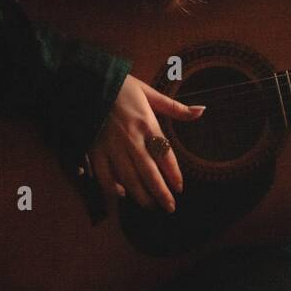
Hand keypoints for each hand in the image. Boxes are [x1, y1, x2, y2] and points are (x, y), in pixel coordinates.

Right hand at [86, 74, 203, 212]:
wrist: (88, 82)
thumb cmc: (122, 87)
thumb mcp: (150, 93)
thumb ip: (175, 107)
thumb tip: (202, 110)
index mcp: (147, 124)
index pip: (164, 155)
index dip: (173, 174)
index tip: (180, 188)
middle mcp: (131, 139)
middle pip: (148, 172)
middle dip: (160, 193)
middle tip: (169, 208)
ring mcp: (111, 146)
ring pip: (128, 178)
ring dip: (140, 195)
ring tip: (150, 206)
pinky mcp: (94, 150)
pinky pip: (103, 174)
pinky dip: (112, 187)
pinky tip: (121, 194)